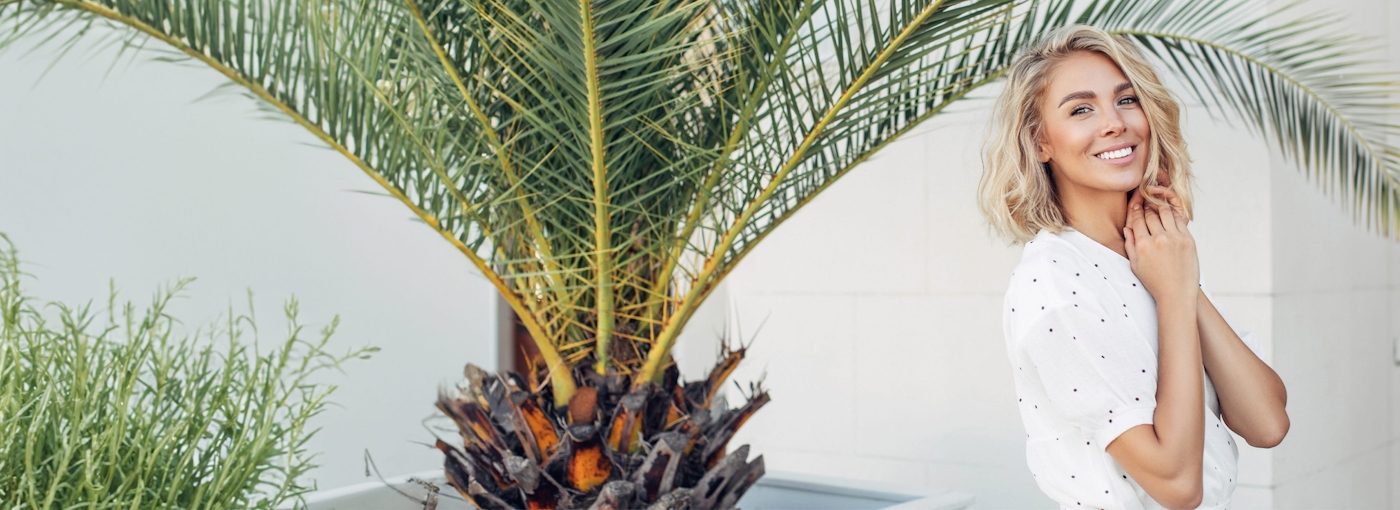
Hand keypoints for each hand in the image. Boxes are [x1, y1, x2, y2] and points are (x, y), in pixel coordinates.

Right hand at [1123, 185, 1198, 303]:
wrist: (1176, 294)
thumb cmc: (1155, 282)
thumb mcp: (1135, 265)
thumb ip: (1130, 245)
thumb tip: (1127, 228)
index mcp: (1143, 245)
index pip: (1137, 220)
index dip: (1136, 210)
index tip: (1136, 205)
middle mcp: (1158, 239)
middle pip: (1151, 214)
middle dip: (1147, 208)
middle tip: (1147, 204)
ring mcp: (1175, 238)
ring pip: (1166, 213)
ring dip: (1161, 208)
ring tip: (1158, 207)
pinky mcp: (1188, 240)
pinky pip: (1180, 220)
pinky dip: (1174, 215)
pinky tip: (1171, 215)